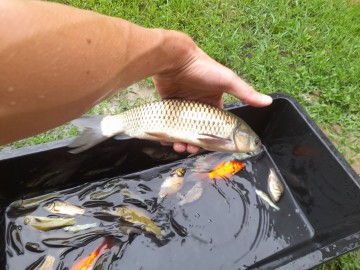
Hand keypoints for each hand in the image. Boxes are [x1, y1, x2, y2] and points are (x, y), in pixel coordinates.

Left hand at [153, 46, 271, 152]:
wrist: (175, 59)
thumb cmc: (202, 68)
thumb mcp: (227, 80)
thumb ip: (246, 92)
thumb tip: (268, 101)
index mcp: (213, 101)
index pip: (215, 124)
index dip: (212, 137)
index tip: (209, 147)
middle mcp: (198, 105)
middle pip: (197, 130)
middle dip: (194, 142)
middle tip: (190, 150)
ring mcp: (183, 105)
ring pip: (182, 129)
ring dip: (181, 140)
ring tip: (178, 147)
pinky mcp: (169, 104)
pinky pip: (169, 122)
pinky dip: (168, 133)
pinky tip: (167, 140)